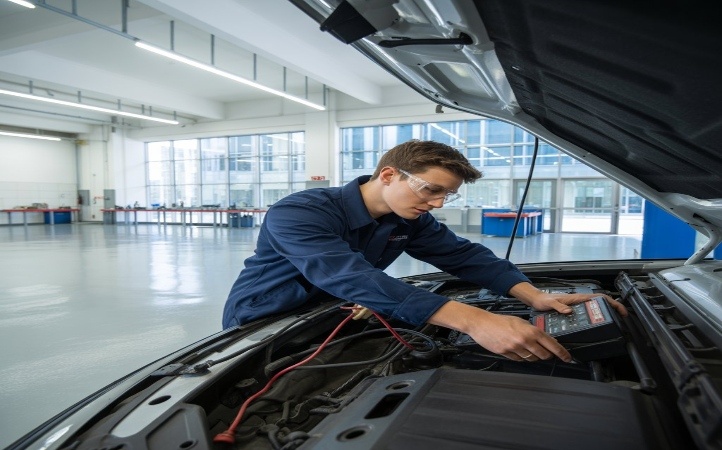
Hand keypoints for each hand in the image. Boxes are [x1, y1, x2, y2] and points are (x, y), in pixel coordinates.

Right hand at [429, 301, 571, 362]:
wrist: (482, 323)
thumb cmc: (500, 321)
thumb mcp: (520, 321)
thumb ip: (533, 331)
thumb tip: (545, 340)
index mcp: (531, 331)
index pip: (552, 345)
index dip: (562, 353)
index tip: (567, 358)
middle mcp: (525, 340)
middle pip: (544, 355)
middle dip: (546, 355)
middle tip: (545, 352)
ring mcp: (515, 348)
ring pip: (532, 359)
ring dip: (533, 356)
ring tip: (527, 348)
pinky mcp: (507, 354)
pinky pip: (519, 360)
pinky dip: (521, 357)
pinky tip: (517, 350)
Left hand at [509, 282, 627, 316]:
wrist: (537, 300)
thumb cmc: (543, 300)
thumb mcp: (550, 304)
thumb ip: (558, 307)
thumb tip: (569, 311)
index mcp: (577, 298)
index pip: (599, 298)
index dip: (612, 303)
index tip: (621, 310)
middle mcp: (579, 300)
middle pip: (601, 302)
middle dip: (614, 308)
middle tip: (622, 317)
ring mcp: (577, 304)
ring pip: (596, 306)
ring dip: (607, 311)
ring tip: (615, 320)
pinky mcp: (574, 308)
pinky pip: (589, 311)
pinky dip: (597, 314)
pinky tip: (598, 322)